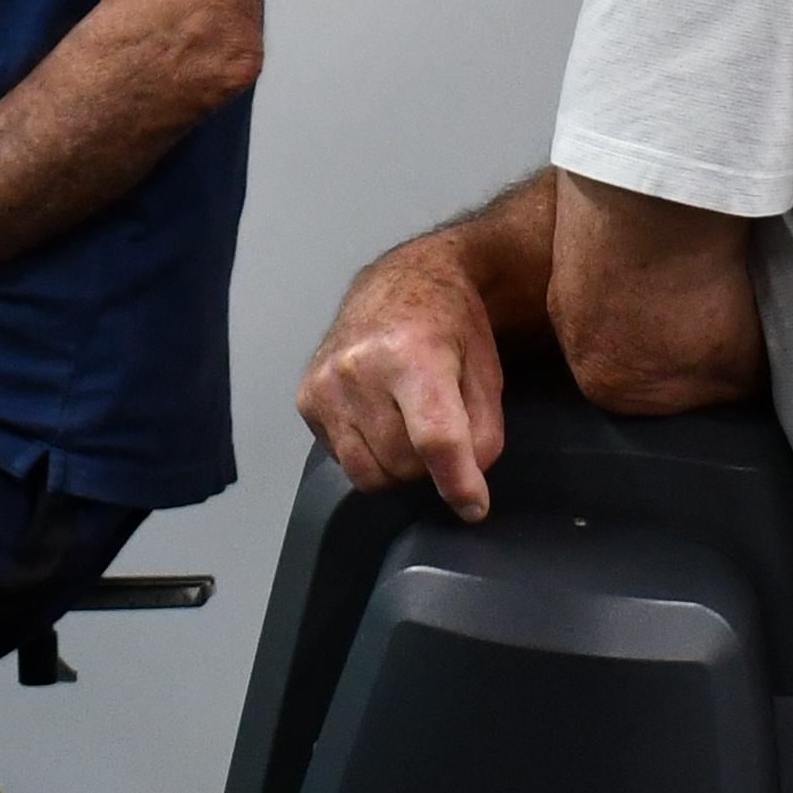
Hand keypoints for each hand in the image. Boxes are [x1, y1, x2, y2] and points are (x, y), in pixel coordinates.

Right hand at [300, 241, 506, 518]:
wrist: (403, 284)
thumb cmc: (452, 327)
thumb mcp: (486, 372)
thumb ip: (485, 432)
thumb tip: (466, 484)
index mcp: (411, 353)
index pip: (435, 438)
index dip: (458, 482)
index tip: (474, 507)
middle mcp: (359, 368)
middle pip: (402, 463)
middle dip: (430, 465)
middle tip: (441, 433)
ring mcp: (325, 384)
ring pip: (369, 474)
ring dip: (398, 467)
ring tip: (409, 426)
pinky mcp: (306, 399)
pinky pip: (343, 461)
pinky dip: (369, 454)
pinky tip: (381, 417)